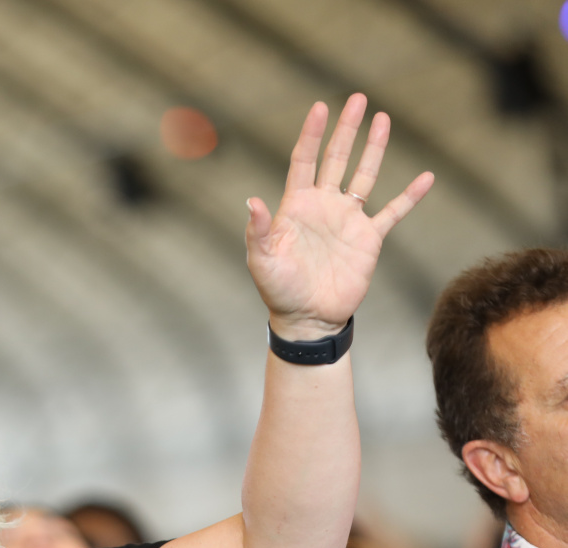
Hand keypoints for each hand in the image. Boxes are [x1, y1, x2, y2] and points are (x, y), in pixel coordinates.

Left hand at [247, 94, 433, 339]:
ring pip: (365, 175)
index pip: (304, 161)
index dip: (311, 134)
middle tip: (358, 98)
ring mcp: (348, 220)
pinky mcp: (368, 239)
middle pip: (337, 158)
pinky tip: (426, 177)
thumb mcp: (262, 260)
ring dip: (374, 148)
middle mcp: (324, 206)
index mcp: (297, 206)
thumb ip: (259, 230)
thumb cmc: (279, 290)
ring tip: (383, 118)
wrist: (308, 318)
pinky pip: (393, 212)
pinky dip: (409, 196)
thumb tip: (253, 201)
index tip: (320, 107)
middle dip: (347, 129)